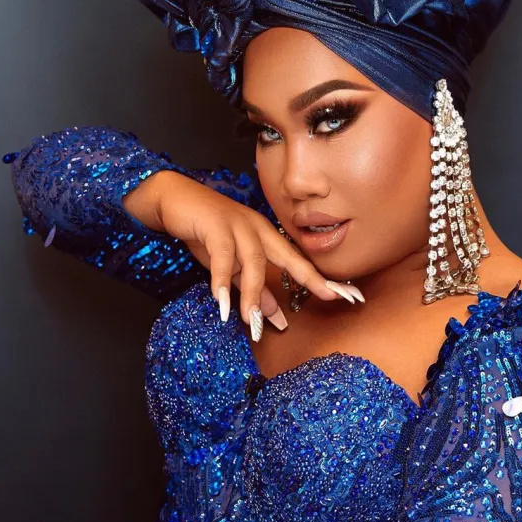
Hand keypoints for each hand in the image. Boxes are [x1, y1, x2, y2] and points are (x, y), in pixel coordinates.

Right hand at [122, 171, 363, 338]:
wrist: (174, 200)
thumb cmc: (206, 233)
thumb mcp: (233, 266)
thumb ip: (253, 289)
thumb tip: (275, 318)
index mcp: (267, 237)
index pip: (299, 262)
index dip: (322, 279)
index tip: (347, 296)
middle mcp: (258, 229)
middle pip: (288, 257)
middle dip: (309, 279)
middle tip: (329, 300)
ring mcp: (237, 224)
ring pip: (253, 261)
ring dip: (251, 293)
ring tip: (250, 321)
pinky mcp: (214, 225)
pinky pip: (222, 255)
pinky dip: (222, 279)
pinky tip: (222, 301)